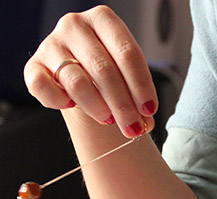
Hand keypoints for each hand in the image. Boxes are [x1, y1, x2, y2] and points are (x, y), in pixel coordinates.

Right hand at [24, 5, 157, 137]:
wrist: (85, 85)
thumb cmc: (111, 79)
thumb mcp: (129, 80)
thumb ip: (138, 97)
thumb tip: (145, 123)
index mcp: (104, 20)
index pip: (127, 53)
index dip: (141, 85)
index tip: (150, 110)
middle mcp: (75, 25)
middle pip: (104, 70)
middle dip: (123, 105)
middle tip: (133, 127)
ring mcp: (51, 44)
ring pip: (78, 82)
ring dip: (98, 108)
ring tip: (110, 121)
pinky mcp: (34, 66)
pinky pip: (43, 87)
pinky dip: (58, 101)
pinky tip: (71, 106)